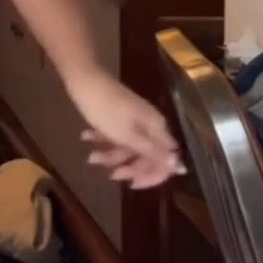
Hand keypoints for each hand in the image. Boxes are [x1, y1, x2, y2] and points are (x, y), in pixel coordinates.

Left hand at [64, 67, 186, 190]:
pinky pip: (117, 134)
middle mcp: (150, 124)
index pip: (165, 160)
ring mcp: (134, 119)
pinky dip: (103, 139)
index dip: (152, 175)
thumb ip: (152, 151)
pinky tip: (86, 137)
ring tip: (90, 156)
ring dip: (110, 154)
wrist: (83, 79)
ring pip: (128, 146)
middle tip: (109, 174)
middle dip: (127, 166)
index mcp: (156, 128)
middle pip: (146, 155)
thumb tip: (179, 166)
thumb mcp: (127, 135)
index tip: (132, 184)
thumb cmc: (105, 109)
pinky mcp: (119, 114)